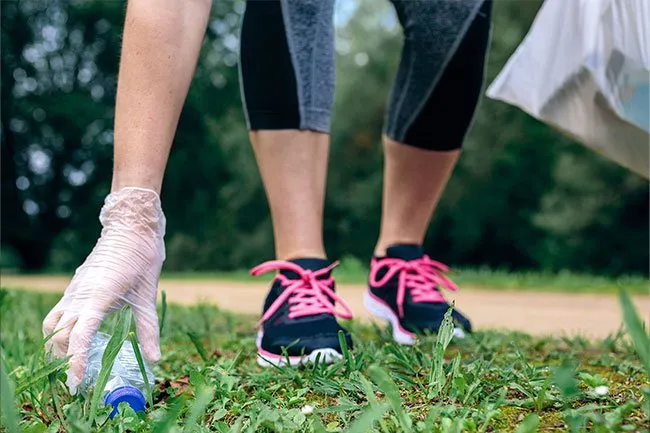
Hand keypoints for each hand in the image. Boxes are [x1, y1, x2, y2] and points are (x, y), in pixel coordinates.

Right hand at [42, 188, 165, 393]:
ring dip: (57, 345)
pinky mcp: (75, 286)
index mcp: (97, 298)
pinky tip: (77, 339)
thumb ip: (148, 329)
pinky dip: (61, 330)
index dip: (76, 362)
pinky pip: (58, 313)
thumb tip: (155, 359)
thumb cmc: (142, 257)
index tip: (77, 382)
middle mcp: (79, 296)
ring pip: (52, 324)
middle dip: (64, 360)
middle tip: (78, 380)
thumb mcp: (148, 295)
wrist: (131, 226)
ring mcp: (74, 290)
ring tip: (73, 362)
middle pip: (59, 336)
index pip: (79, 338)